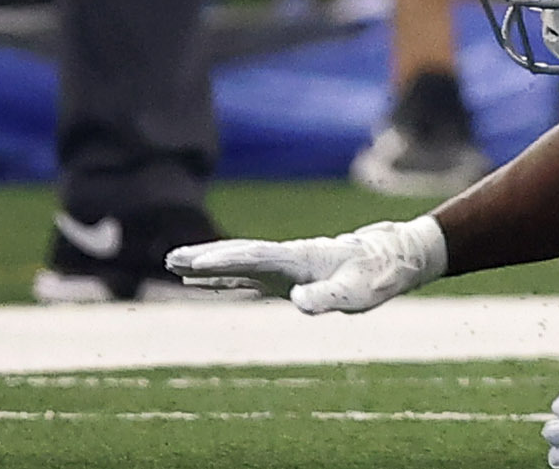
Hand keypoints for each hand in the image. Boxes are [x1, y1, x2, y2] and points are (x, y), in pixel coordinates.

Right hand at [163, 215, 444, 313]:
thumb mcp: (357, 293)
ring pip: (236, 263)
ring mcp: (282, 266)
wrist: (389, 260)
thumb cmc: (374, 277)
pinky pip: (246, 277)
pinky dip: (222, 278)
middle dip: (202, 257)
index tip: (193, 264)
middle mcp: (285, 258)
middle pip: (236, 254)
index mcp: (297, 258)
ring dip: (206, 265)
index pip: (252, 258)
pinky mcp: (285, 277)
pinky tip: (202, 283)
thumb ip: (328, 297)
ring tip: (173, 265)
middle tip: (169, 258)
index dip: (223, 262)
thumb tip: (297, 303)